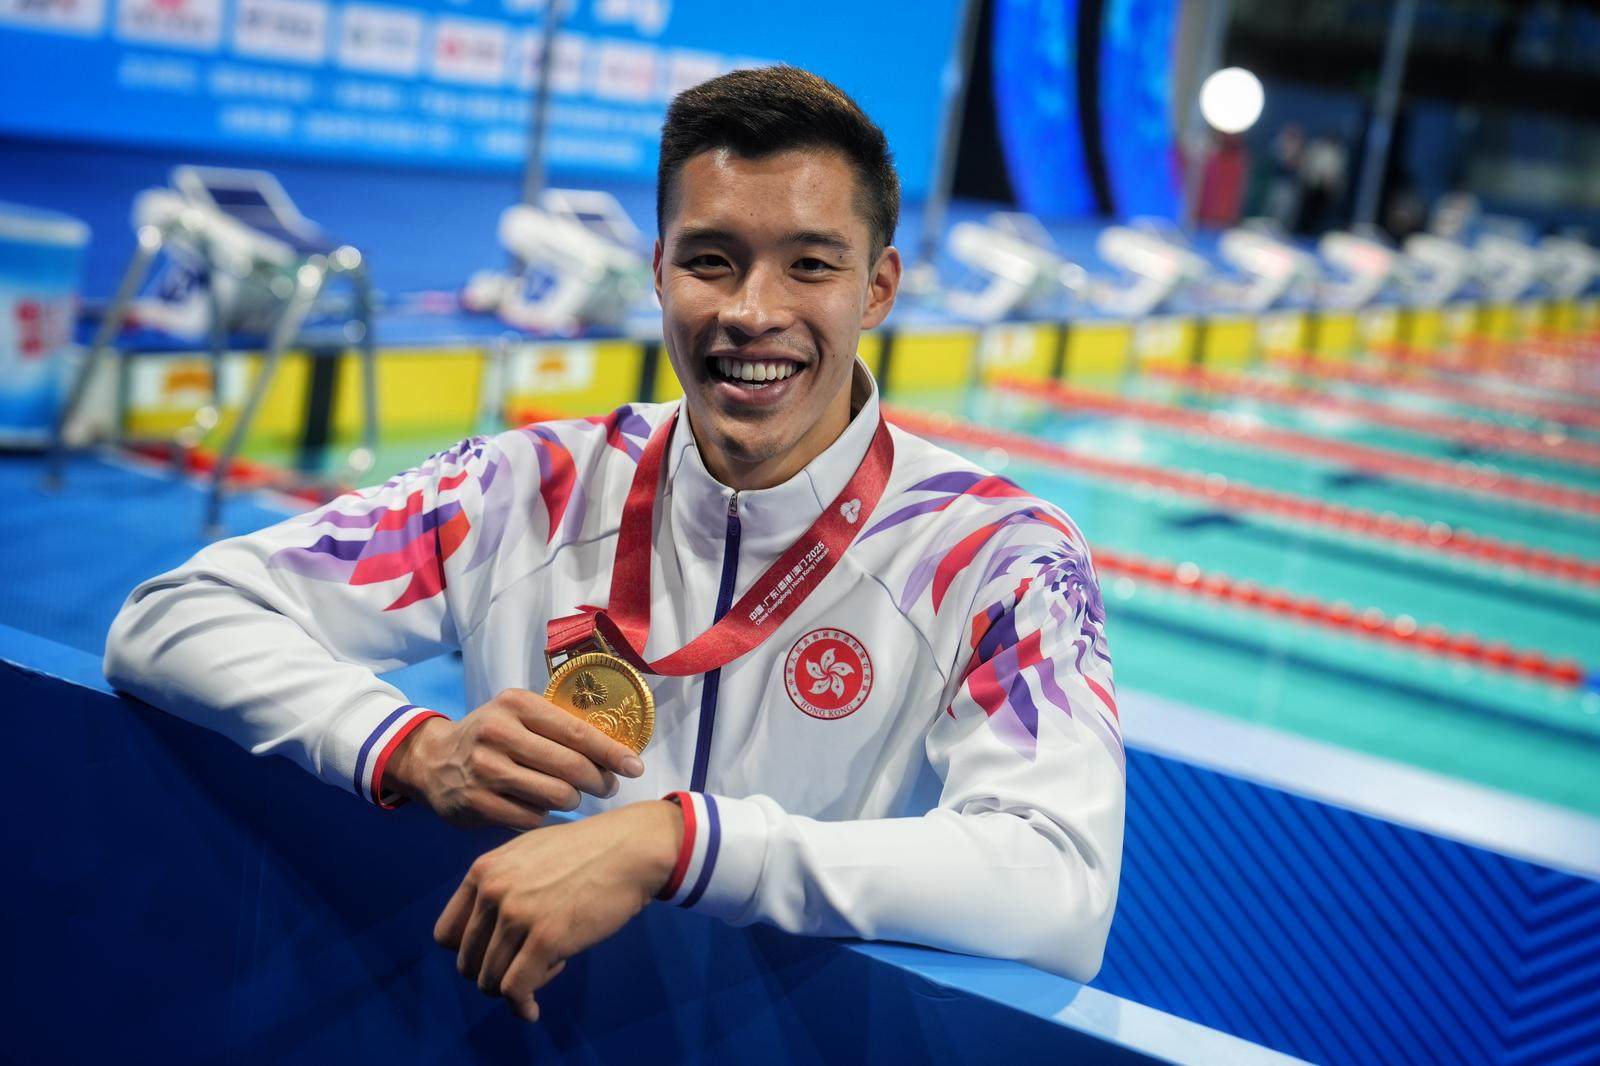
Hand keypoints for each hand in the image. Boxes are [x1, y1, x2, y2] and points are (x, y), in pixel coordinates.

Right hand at [382, 689, 644, 829]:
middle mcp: (499, 734)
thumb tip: (616, 750)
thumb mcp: (518, 714)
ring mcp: (485, 770)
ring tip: (574, 796)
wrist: (433, 761)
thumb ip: (559, 725)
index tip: (634, 766)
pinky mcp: (477, 803)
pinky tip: (543, 807)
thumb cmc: (492, 735)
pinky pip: (532, 818)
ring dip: (574, 800)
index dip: (611, 752)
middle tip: (608, 786)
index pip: (578, 731)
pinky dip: (546, 816)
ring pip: (556, 796)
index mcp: (516, 705)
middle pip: (571, 767)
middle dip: (599, 781)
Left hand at [434, 799, 683, 1020]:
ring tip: (547, 967)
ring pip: (489, 980)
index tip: (496, 956)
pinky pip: (516, 990)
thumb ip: (501, 883)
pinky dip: (521, 1006)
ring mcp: (518, 915)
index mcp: (483, 871)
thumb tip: (486, 928)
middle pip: (467, 962)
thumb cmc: (588, 850)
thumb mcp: (528, 853)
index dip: (470, 952)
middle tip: (527, 964)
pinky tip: (533, 1009)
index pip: (446, 934)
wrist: (631, 848)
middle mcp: (493, 892)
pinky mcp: (546, 938)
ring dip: (515, 986)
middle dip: (493, 973)